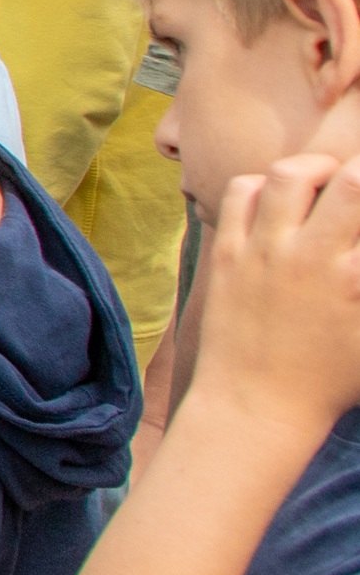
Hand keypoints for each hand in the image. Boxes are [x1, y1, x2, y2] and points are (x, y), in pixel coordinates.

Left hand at [181, 155, 359, 427]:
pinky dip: (264, 183)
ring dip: (315, 168)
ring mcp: (265, 252)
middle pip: (352, 181)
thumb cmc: (330, 380)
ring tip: (326, 181)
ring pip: (290, 174)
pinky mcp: (228, 254)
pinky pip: (242, 193)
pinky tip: (279, 200)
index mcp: (358, 279)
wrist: (256, 405)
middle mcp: (314, 258)